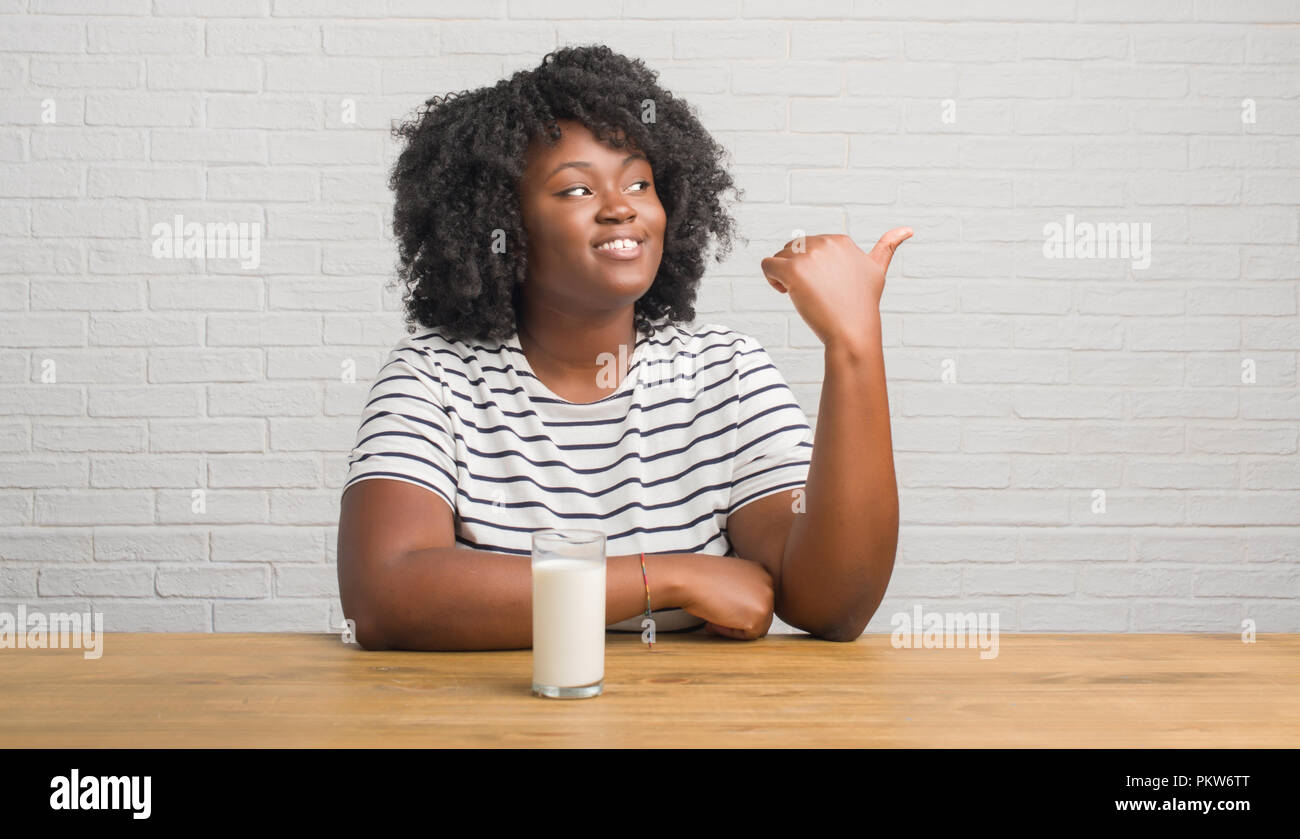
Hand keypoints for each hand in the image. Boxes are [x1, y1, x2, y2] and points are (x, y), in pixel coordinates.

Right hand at [674, 554, 774, 639]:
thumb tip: (744, 610)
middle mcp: (768, 582)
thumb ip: (742, 591)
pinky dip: (731, 634)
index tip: (722, 608)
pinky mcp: (759, 615)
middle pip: (761, 614)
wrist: (689, 578)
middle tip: (716, 618)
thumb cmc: (700, 577)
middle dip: (740, 620)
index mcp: (761, 571)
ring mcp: (767, 599)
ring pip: (758, 626)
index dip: (739, 609)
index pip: (757, 600)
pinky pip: (749, 635)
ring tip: (715, 620)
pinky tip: (715, 622)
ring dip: (736, 628)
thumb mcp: (729, 578)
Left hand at [759, 227, 911, 349]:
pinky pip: (767, 265)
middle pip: (792, 249)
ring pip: (779, 256)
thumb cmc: (862, 306)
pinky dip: (770, 280)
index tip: (824, 286)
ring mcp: (809, 256)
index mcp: (841, 241)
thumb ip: (887, 248)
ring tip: (801, 294)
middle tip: (812, 293)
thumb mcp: (877, 272)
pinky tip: (785, 293)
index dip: (812, 268)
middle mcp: (826, 243)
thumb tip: (908, 229)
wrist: (852, 332)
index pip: (810, 246)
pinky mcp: (793, 270)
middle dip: (796, 269)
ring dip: (783, 275)